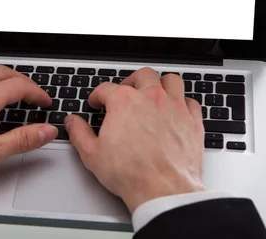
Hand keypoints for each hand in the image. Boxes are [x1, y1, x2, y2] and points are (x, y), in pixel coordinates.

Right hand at [64, 68, 205, 212]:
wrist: (163, 190)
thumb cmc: (131, 173)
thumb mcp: (92, 154)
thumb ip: (79, 133)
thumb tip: (73, 123)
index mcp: (124, 102)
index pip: (106, 88)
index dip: (97, 95)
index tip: (96, 102)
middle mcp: (150, 98)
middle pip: (142, 75)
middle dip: (131, 81)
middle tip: (126, 92)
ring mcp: (174, 107)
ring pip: (170, 80)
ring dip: (161, 83)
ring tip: (154, 92)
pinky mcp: (192, 121)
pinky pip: (191, 101)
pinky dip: (183, 102)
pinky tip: (177, 110)